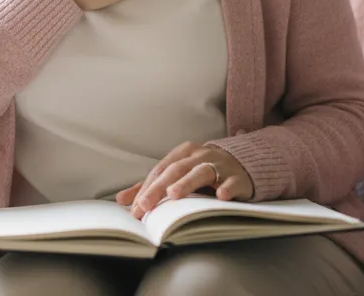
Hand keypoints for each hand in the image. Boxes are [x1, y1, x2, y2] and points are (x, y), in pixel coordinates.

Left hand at [115, 142, 252, 218]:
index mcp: (183, 153)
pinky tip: (220, 196)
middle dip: (159, 188)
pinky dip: (226, 188)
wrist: (242, 164)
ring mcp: (219, 164)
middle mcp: (199, 155)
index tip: (136, 209)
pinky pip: (232, 181)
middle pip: (176, 170)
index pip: (161, 170)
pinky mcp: (237, 176)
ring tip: (173, 195)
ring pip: (201, 172)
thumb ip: (150, 186)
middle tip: (145, 205)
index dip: (147, 188)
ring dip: (187, 183)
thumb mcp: (177, 174)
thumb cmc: (203, 171)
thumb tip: (121, 200)